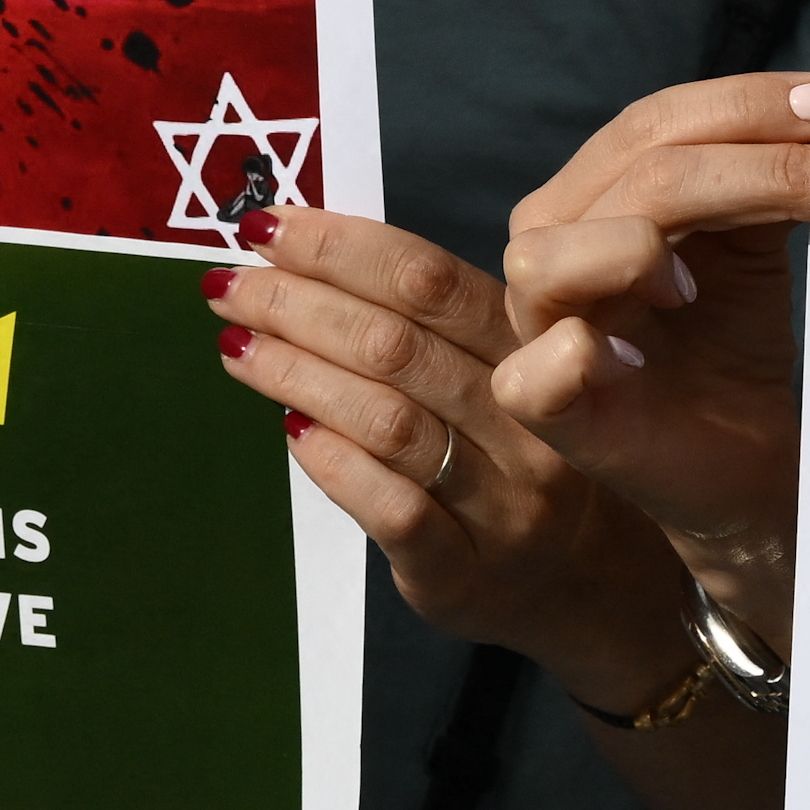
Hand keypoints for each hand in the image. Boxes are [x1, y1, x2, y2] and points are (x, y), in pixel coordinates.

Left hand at [210, 203, 692, 714]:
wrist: (577, 582)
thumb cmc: (511, 454)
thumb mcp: (499, 372)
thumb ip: (424, 320)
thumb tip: (298, 258)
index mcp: (536, 349)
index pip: (433, 280)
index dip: (341, 248)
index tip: (266, 227)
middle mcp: (530, 422)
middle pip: (400, 345)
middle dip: (301, 304)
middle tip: (231, 286)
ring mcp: (503, 503)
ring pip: (390, 421)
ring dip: (299, 374)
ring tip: (238, 346)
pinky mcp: (463, 572)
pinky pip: (394, 509)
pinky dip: (334, 461)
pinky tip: (290, 429)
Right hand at [491, 74, 809, 623]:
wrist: (746, 461)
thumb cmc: (736, 345)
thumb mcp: (754, 244)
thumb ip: (763, 176)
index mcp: (594, 196)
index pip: (651, 123)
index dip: (744, 105)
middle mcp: (551, 249)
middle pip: (631, 175)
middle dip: (756, 167)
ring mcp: (538, 329)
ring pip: (554, 253)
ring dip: (640, 248)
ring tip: (709, 284)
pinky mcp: (548, 409)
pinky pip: (537, 370)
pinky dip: (579, 352)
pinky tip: (636, 356)